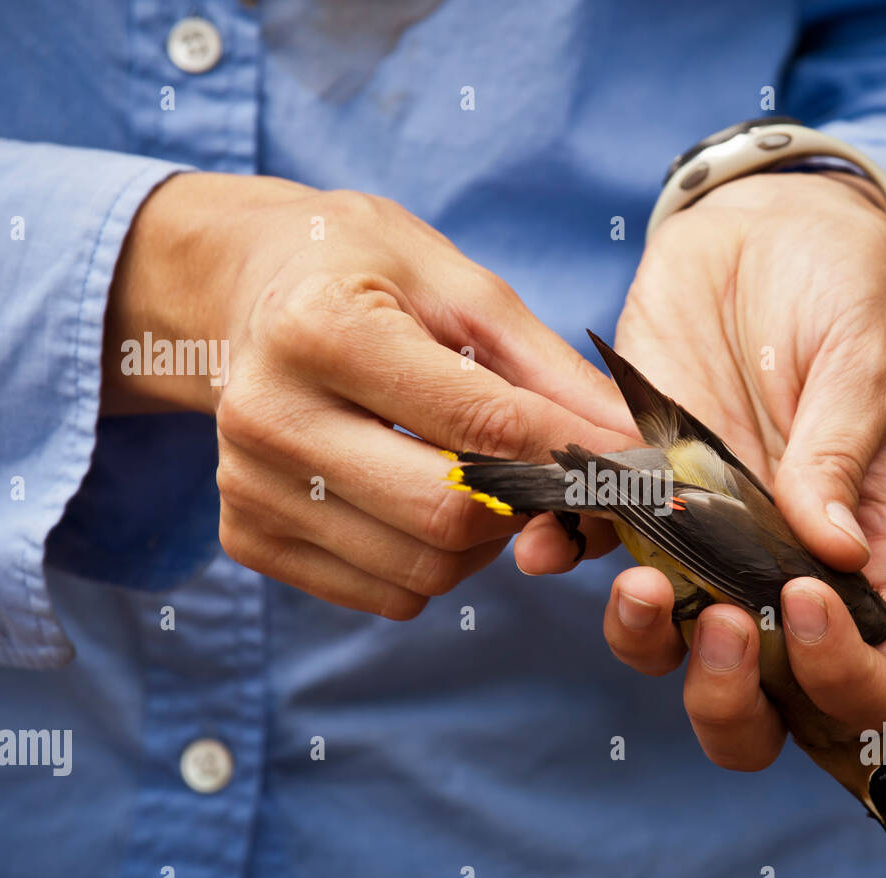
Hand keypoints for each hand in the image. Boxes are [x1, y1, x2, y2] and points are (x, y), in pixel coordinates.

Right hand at [102, 172, 634, 616]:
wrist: (248, 294)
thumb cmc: (365, 275)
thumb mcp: (461, 285)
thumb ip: (550, 370)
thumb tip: (632, 445)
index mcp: (323, 329)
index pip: (483, 424)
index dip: (576, 455)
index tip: (636, 469)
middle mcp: (269, 415)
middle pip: (449, 515)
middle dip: (528, 507)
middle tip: (554, 477)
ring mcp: (248, 486)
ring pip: (424, 570)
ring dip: (484, 542)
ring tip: (477, 476)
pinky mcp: (248, 535)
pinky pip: (386, 594)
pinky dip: (433, 563)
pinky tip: (422, 500)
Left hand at [597, 171, 885, 768]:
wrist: (767, 235)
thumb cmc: (844, 296)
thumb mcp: (867, 365)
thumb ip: (841, 456)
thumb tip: (832, 550)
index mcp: (866, 558)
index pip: (869, 673)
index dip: (840, 675)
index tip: (806, 603)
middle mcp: (779, 572)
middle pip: (758, 699)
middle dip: (730, 698)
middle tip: (722, 627)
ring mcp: (702, 542)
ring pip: (666, 645)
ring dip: (645, 637)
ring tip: (640, 584)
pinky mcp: (634, 490)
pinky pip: (590, 549)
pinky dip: (560, 554)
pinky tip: (545, 542)